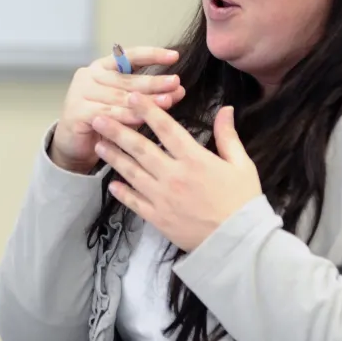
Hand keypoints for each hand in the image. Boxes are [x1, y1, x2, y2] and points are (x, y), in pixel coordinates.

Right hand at [49, 45, 184, 172]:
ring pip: (119, 97)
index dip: (152, 55)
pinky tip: (144, 118)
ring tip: (167, 101)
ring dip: (145, 100)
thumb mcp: (127, 104)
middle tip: (176, 83)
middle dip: (154, 81)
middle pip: (127, 78)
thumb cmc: (105, 120)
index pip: (128, 56)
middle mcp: (89, 76)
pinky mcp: (77, 111)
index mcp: (101, 67)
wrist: (74, 144)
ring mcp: (80, 92)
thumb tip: (178, 90)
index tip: (174, 56)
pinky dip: (127, 116)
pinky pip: (108, 114)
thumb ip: (148, 96)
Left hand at [91, 99, 261, 250]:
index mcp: (195, 159)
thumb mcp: (242, 165)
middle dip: (118, 131)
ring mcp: (163, 198)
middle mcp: (174, 175)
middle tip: (98, 118)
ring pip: (132, 172)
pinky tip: (111, 183)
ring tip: (98, 145)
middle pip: (140, 148)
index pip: (166, 129)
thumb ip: (228, 136)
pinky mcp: (158, 218)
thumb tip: (226, 109)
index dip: (147, 111)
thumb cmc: (243, 201)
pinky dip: (122, 192)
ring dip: (113, 157)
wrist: (239, 243)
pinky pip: (134, 202)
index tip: (132, 97)